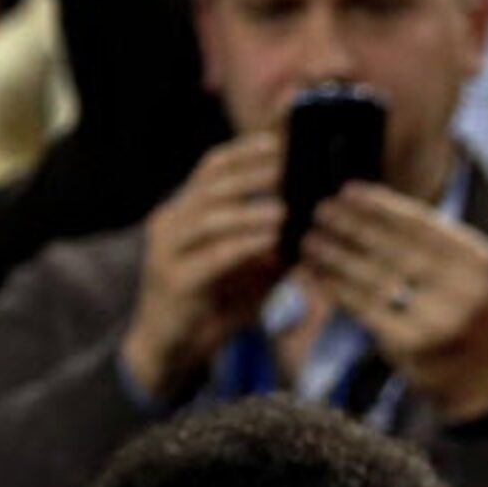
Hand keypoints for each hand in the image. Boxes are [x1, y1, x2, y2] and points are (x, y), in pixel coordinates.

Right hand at [122, 132, 286, 402]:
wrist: (175, 348)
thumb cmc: (216, 301)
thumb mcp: (252, 265)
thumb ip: (276, 240)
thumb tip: (318, 216)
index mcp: (188, 209)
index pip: (214, 166)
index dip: (246, 149)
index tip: (282, 137)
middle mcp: (173, 221)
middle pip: (213, 184)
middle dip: (253, 171)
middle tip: (291, 164)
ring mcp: (169, 249)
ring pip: (210, 217)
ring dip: (250, 210)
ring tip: (286, 206)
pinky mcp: (176, 279)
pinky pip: (212, 257)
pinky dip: (244, 247)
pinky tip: (272, 243)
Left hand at [301, 183, 487, 422]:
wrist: (481, 372)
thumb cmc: (459, 307)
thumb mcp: (460, 269)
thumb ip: (426, 241)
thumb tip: (362, 204)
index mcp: (476, 260)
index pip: (422, 223)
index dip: (382, 205)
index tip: (348, 191)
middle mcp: (462, 288)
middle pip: (396, 248)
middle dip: (354, 226)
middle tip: (321, 211)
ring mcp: (437, 318)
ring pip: (375, 276)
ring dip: (337, 256)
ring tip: (311, 241)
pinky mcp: (411, 342)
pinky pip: (365, 307)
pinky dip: (337, 288)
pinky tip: (317, 274)